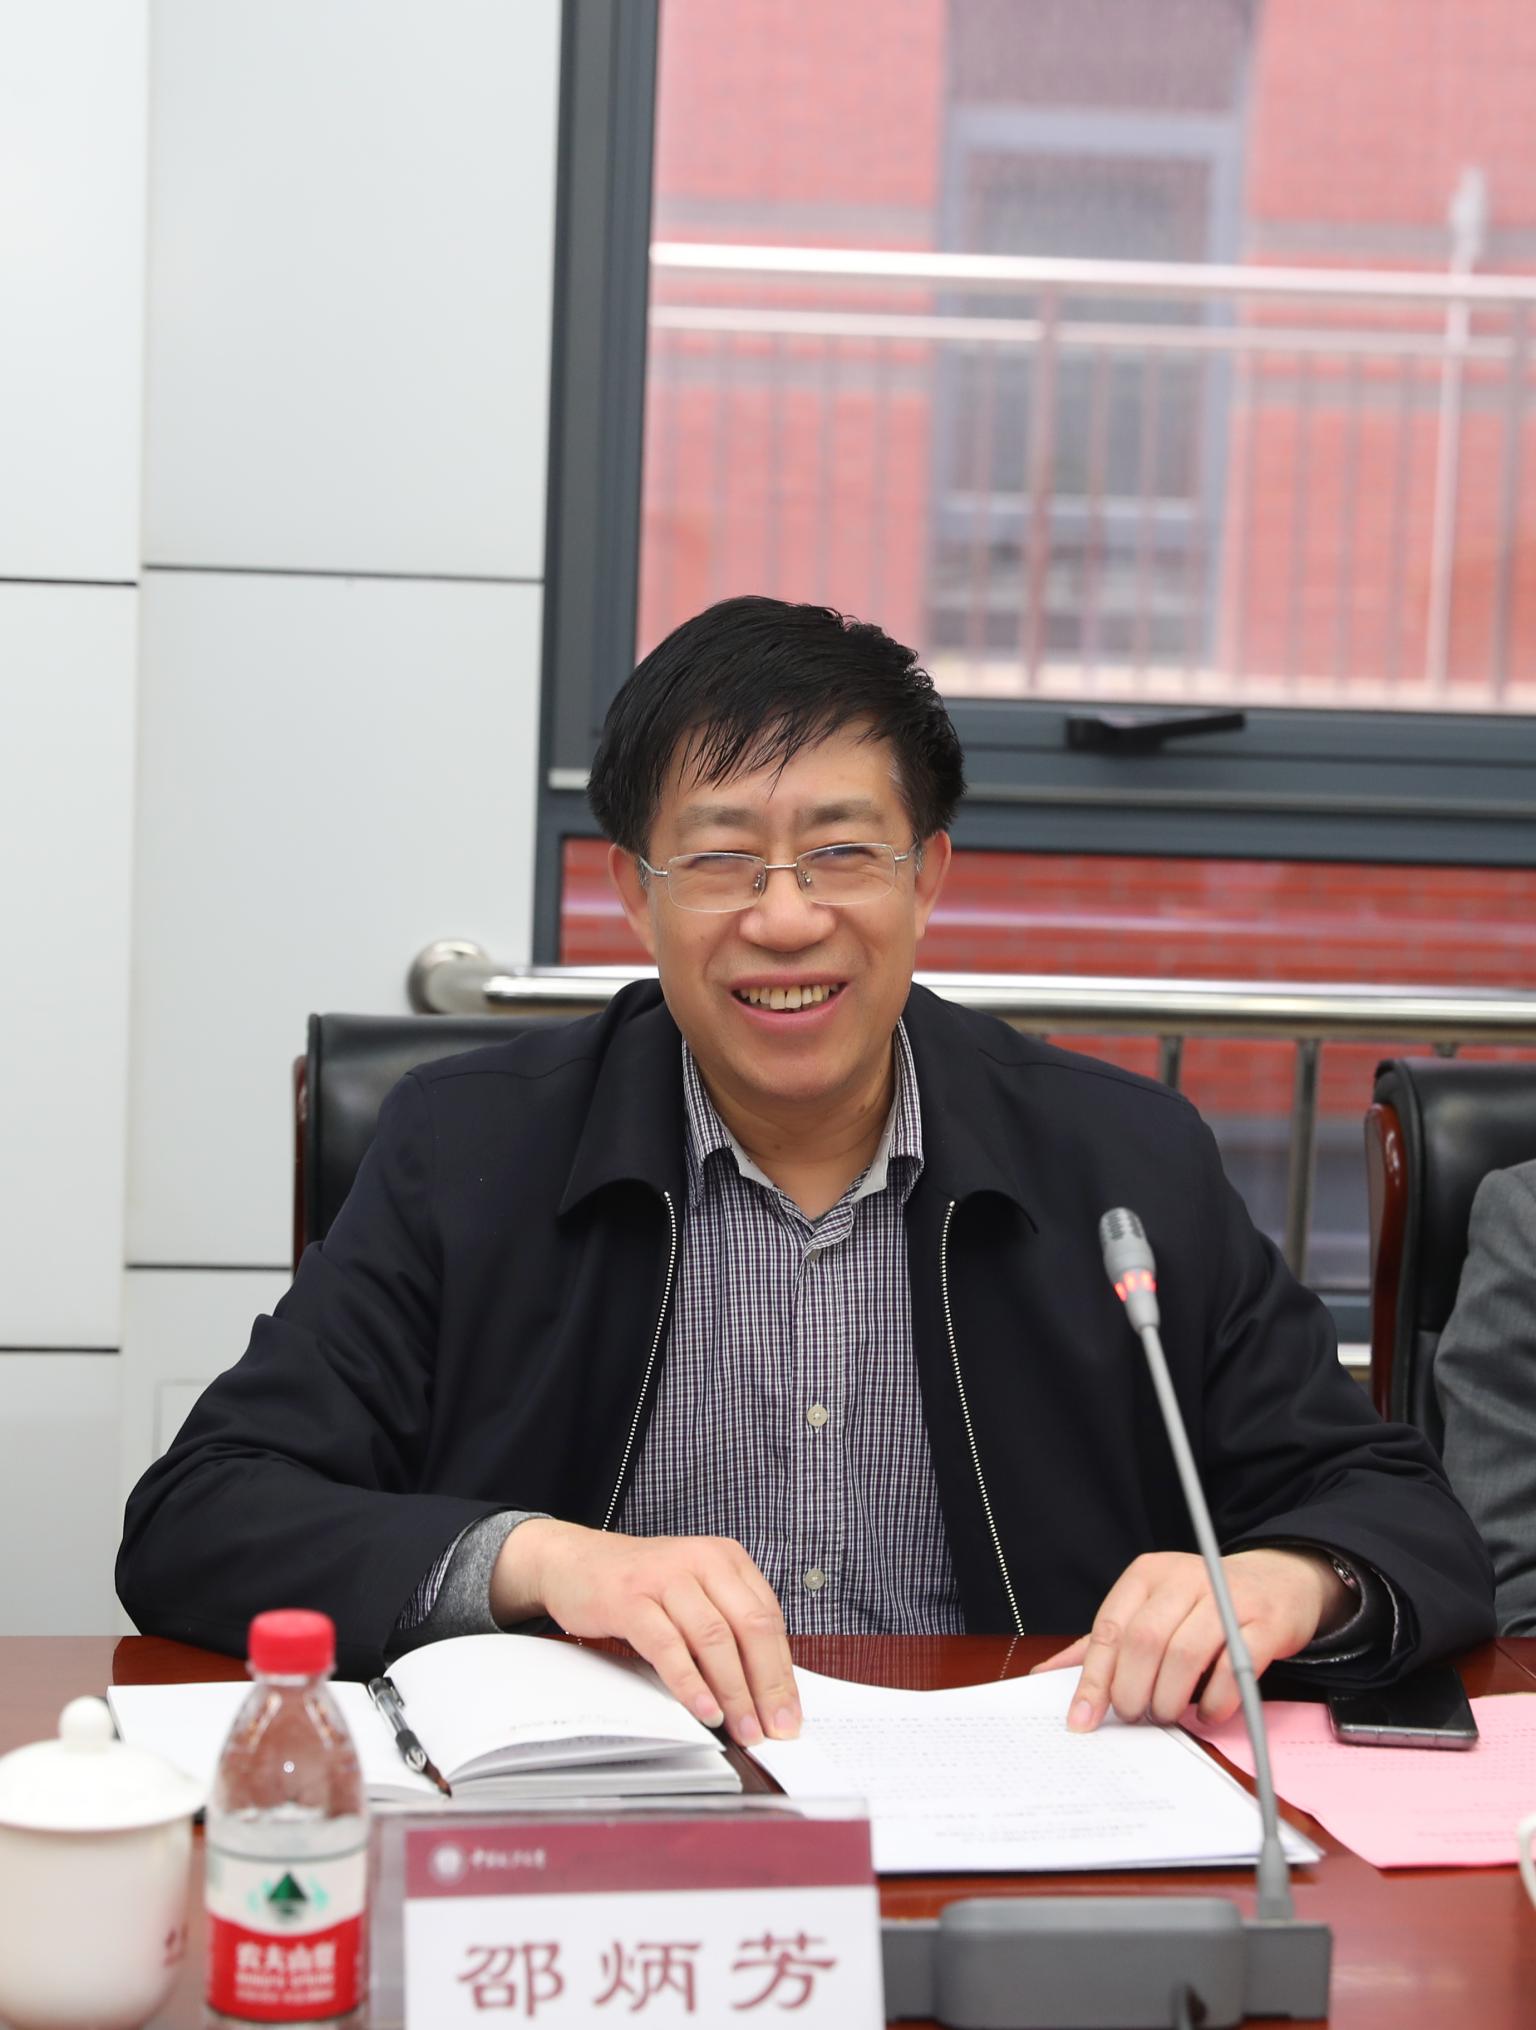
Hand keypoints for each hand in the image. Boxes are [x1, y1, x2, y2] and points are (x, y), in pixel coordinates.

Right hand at [492, 1519, 799, 1747]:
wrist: (574, 1561)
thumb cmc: (640, 1585)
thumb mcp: (692, 1593)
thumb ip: (726, 1627)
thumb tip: (763, 1690)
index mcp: (725, 1559)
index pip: (769, 1618)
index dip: (783, 1671)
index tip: (790, 1713)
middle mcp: (701, 1560)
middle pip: (750, 1627)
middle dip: (767, 1685)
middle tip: (775, 1729)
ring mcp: (665, 1577)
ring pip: (714, 1639)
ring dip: (733, 1691)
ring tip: (743, 1729)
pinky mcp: (631, 1599)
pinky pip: (668, 1646)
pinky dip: (690, 1682)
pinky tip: (703, 1709)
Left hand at [1030, 1548, 1349, 1731]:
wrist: (1277, 1582)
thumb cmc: (1201, 1604)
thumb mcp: (1149, 1609)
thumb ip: (1102, 1643)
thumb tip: (1047, 1675)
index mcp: (1148, 1575)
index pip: (1110, 1628)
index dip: (1094, 1678)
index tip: (1082, 1719)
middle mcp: (1184, 1579)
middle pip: (1144, 1641)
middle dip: (1133, 1690)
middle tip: (1135, 1715)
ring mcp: (1227, 1599)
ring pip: (1185, 1655)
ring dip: (1171, 1698)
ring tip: (1169, 1714)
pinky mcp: (1264, 1624)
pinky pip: (1234, 1669)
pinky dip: (1215, 1701)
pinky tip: (1207, 1712)